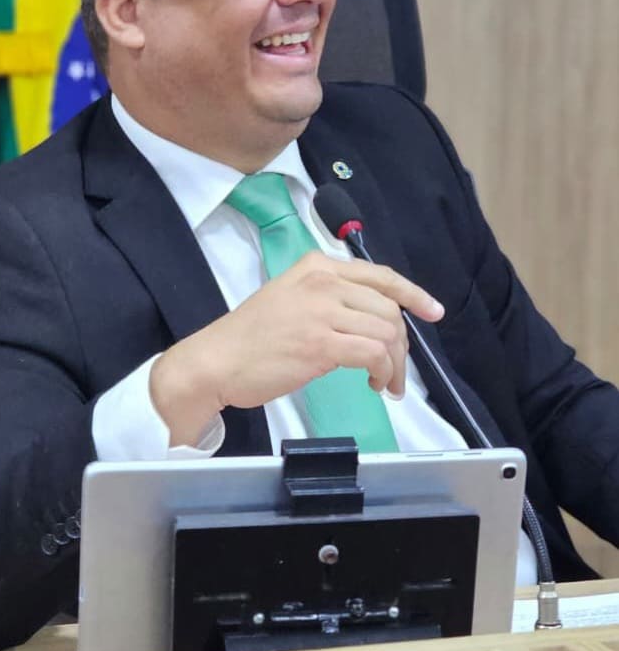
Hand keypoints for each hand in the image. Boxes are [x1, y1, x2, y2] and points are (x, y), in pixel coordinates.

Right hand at [151, 251, 443, 445]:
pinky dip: (383, 372)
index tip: (434, 311)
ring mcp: (322, 311)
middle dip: (402, 344)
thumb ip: (329, 299)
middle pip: (389, 309)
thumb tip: (371, 320)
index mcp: (316, 266)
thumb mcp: (291, 298)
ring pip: (387, 333)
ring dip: (395, 364)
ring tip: (384, 383)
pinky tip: (373, 384)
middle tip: (395, 371)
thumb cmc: (250, 337)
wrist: (216, 360)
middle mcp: (323, 281)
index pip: (380, 275)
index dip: (414, 294)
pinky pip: (374, 354)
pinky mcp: (321, 344)